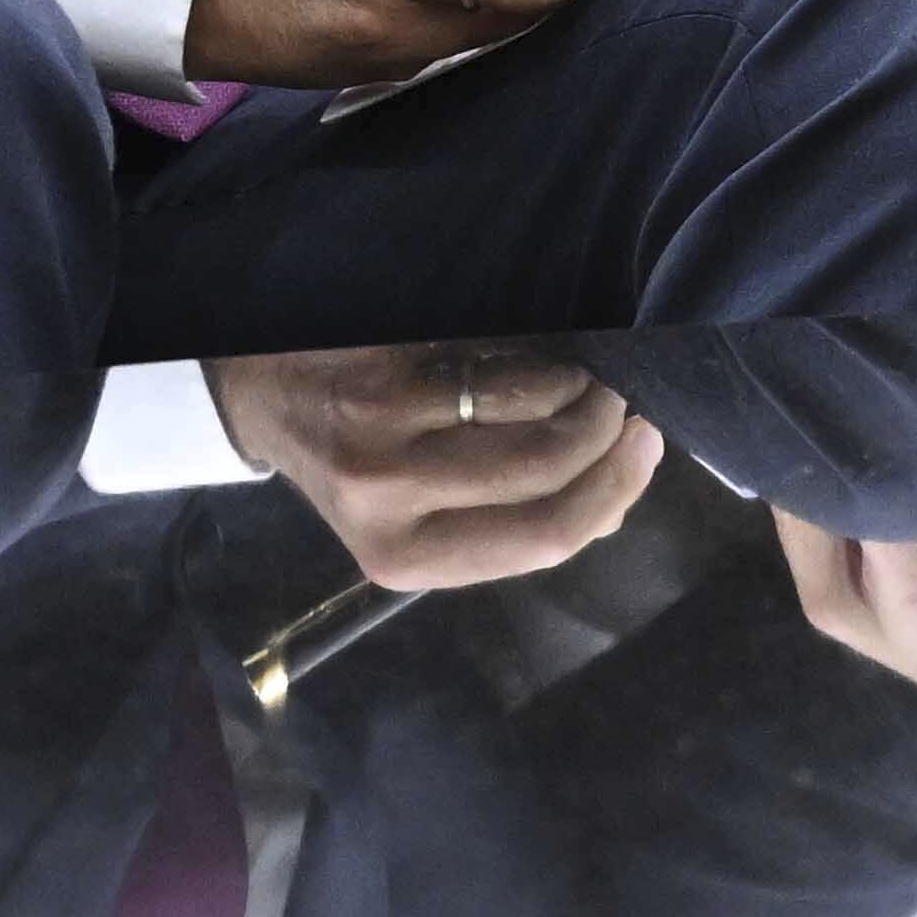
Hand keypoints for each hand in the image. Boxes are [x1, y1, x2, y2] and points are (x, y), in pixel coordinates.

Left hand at [210, 345, 670, 593]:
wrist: (271, 397)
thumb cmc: (362, 464)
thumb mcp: (421, 518)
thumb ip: (511, 522)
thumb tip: (609, 512)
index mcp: (406, 559)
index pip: (543, 540)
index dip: (613, 491)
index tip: (646, 448)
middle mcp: (390, 504)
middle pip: (549, 473)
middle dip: (610, 436)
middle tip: (628, 409)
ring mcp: (381, 437)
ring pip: (533, 411)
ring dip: (584, 390)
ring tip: (590, 382)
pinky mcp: (384, 375)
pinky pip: (499, 366)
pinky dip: (542, 361)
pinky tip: (545, 357)